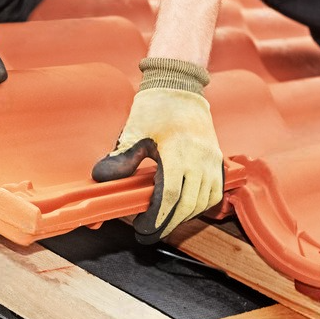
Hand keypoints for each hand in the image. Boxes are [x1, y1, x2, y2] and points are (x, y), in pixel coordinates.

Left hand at [92, 58, 223, 243]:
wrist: (180, 85)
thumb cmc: (156, 106)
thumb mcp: (134, 130)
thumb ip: (122, 157)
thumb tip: (102, 176)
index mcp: (178, 153)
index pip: (169, 196)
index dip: (156, 217)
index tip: (143, 227)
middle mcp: (200, 159)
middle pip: (187, 205)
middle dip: (168, 224)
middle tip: (151, 233)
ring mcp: (212, 159)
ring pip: (204, 201)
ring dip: (185, 216)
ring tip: (166, 222)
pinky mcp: (217, 158)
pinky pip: (215, 191)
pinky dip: (202, 205)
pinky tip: (186, 208)